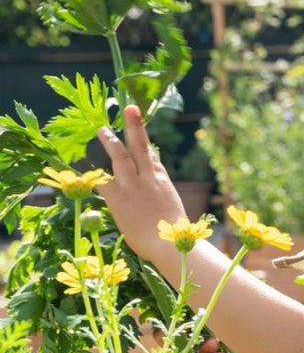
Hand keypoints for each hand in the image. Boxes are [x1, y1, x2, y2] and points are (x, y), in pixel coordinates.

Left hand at [98, 105, 188, 261]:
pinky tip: (81, 165)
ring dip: (111, 141)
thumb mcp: (172, 213)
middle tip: (131, 108)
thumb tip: (158, 208)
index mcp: (163, 183)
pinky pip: (101, 180)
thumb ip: (162, 204)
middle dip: (136, 126)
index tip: (139, 132)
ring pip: (121, 156)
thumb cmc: (173, 236)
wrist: (169, 243)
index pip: (152, 159)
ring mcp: (133, 185)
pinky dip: (92, 173)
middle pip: (141, 147)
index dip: (145, 144)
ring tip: (102, 129)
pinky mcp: (118, 196)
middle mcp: (149, 178)